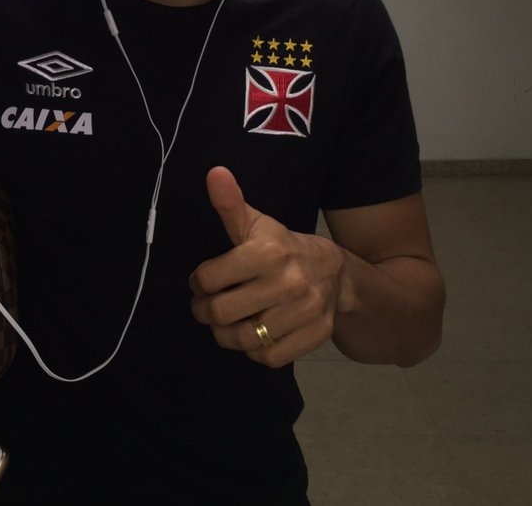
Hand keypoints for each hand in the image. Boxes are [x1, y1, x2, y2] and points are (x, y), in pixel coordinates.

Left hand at [189, 166, 344, 366]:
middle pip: (220, 313)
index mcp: (268, 252)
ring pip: (242, 339)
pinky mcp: (314, 335)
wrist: (334, 271)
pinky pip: (268, 357)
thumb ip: (230, 203)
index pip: (207, 279)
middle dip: (205, 311)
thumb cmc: (282, 246)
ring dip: (224, 335)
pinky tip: (253, 334)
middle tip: (206, 307)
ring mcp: (304, 312)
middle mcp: (288, 282)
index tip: (201, 282)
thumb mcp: (255, 223)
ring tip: (224, 323)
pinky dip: (254, 350)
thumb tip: (213, 173)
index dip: (197, 282)